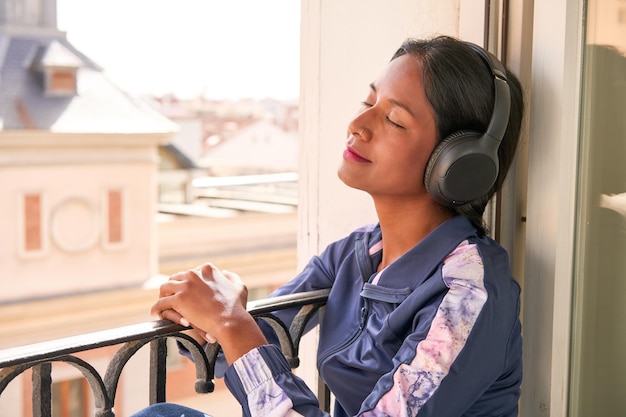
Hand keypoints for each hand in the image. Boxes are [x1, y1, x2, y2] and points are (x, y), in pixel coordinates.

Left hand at [151, 263, 267, 362]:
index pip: (191, 273)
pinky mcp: (178, 299)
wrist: (230, 321)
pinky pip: (161, 302)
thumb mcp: (239, 287)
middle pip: (176, 278)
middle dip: (173, 288)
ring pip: (165, 287)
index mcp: (207, 270)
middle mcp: (194, 274)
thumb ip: (232, 277)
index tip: (186, 292)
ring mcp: (185, 286)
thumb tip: (225, 273)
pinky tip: (155, 313)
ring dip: (163, 296)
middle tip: (172, 299)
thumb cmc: (236, 307)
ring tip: (162, 305)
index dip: (187, 283)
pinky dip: (157, 308)